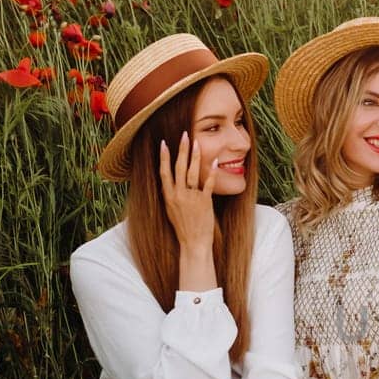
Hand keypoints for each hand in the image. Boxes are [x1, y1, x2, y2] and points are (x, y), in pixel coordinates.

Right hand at [158, 132, 218, 251]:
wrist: (193, 243)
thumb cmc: (183, 227)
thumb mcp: (171, 210)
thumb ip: (171, 195)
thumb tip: (169, 182)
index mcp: (168, 196)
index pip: (164, 172)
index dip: (163, 157)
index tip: (163, 143)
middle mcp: (178, 195)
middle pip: (178, 168)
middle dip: (181, 150)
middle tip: (184, 135)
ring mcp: (191, 198)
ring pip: (192, 173)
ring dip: (195, 156)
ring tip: (197, 143)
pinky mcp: (204, 202)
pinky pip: (208, 184)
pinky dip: (212, 173)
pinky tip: (215, 161)